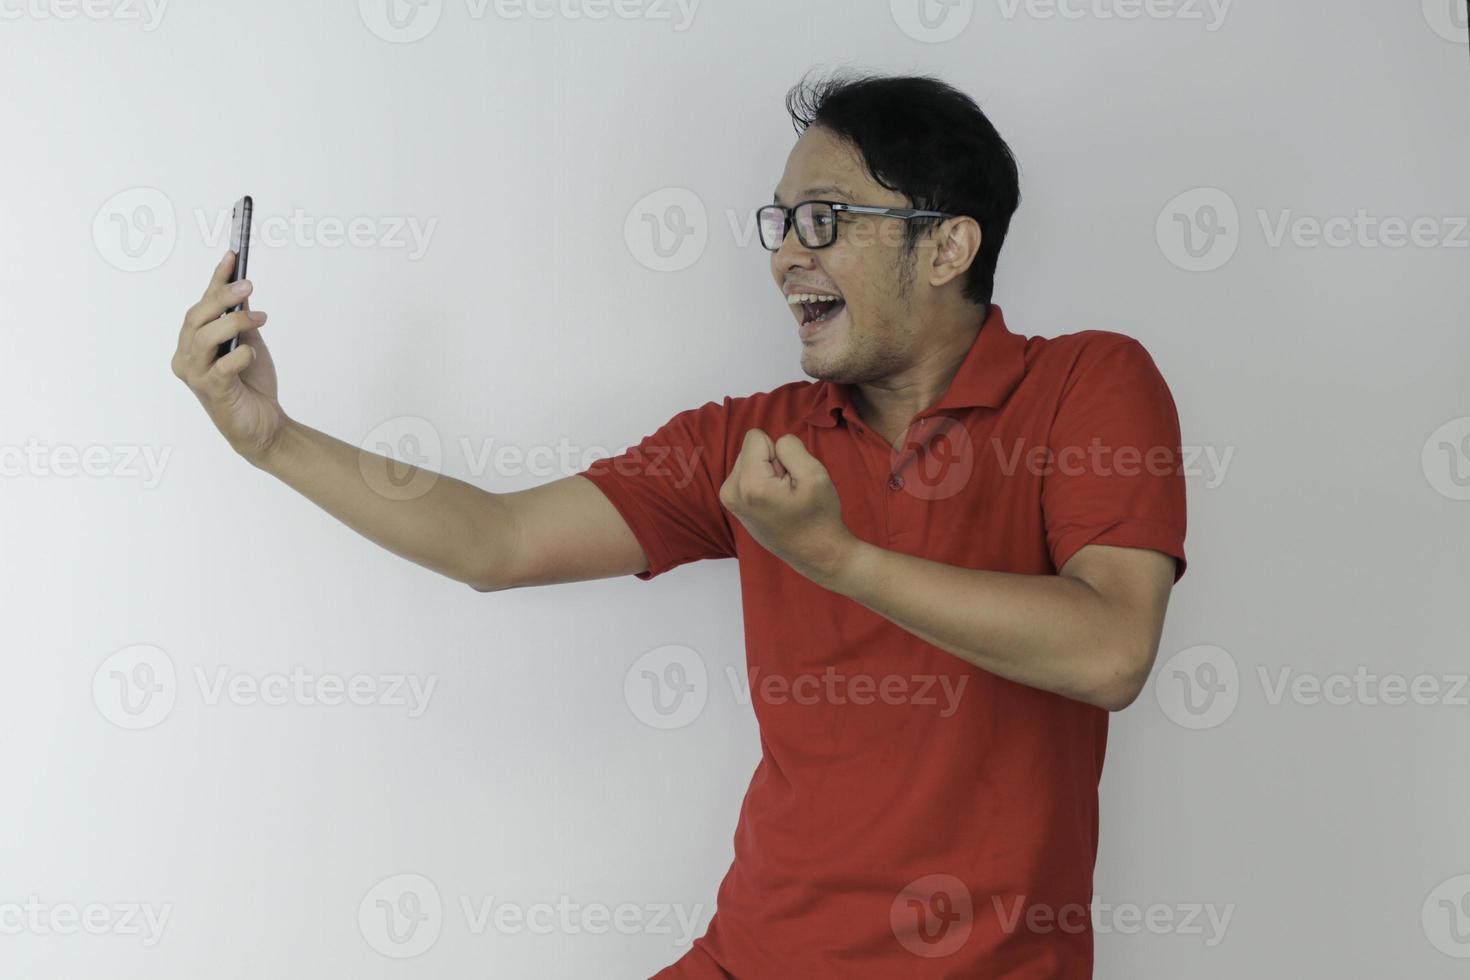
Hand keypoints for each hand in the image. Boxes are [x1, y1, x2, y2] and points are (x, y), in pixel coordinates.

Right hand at [170, 251, 285, 466]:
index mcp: (192, 342)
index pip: (201, 304)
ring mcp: (196, 375)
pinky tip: (251, 352)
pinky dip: (238, 355)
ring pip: (204, 338)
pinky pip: (221, 367)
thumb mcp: (248, 342)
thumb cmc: (251, 384)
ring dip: (232, 322)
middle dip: (222, 297)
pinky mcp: (212, 392)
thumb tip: (240, 287)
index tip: (232, 255)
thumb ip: (239, 318)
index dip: (216, 279)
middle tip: (249, 285)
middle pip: (197, 318)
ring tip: (259, 317)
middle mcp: (187, 356)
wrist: (263, 425)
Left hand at [718, 428, 856, 583]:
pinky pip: (748, 472)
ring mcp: (729, 498)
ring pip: (749, 459)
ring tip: (783, 497)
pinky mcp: (732, 501)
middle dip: (772, 462)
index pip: (756, 436)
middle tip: (789, 490)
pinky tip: (775, 502)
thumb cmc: (818, 517)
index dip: (779, 452)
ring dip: (769, 472)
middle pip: (750, 448)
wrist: (815, 553)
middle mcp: (731, 492)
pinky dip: (763, 481)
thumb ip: (790, 446)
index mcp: (749, 485)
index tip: (789, 478)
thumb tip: (773, 442)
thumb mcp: (815, 474)